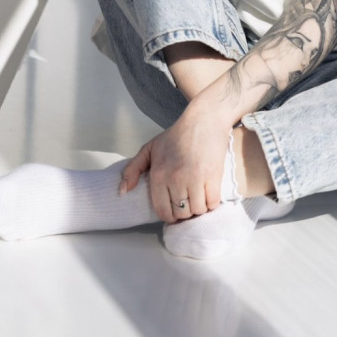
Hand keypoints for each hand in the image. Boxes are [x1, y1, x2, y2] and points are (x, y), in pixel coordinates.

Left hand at [119, 102, 231, 222]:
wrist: (203, 120)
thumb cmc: (177, 135)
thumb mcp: (150, 148)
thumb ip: (132, 170)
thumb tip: (123, 192)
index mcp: (158, 175)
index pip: (162, 211)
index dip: (168, 216)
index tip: (173, 211)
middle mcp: (176, 179)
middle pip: (181, 213)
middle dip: (183, 212)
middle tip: (186, 203)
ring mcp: (195, 179)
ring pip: (197, 210)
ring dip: (198, 208)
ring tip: (198, 199)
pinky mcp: (213, 176)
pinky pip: (212, 203)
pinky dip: (211, 203)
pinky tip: (208, 195)